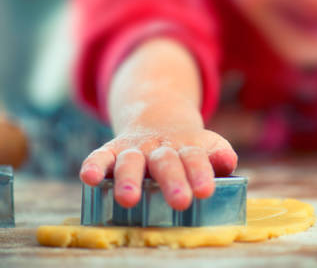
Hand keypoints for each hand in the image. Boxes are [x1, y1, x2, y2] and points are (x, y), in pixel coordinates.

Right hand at [79, 127, 236, 210]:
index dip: (200, 173)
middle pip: (166, 162)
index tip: (205, 191)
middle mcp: (160, 148)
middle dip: (172, 181)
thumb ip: (219, 155)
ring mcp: (135, 149)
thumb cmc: (187, 146)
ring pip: (130, 161)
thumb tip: (228, 161)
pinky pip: (100, 156)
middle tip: (180, 201)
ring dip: (129, 179)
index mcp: (186, 146)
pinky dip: (93, 166)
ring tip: (128, 199)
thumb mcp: (207, 145)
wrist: (159, 117)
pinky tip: (89, 178)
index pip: (195, 157)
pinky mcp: (112, 151)